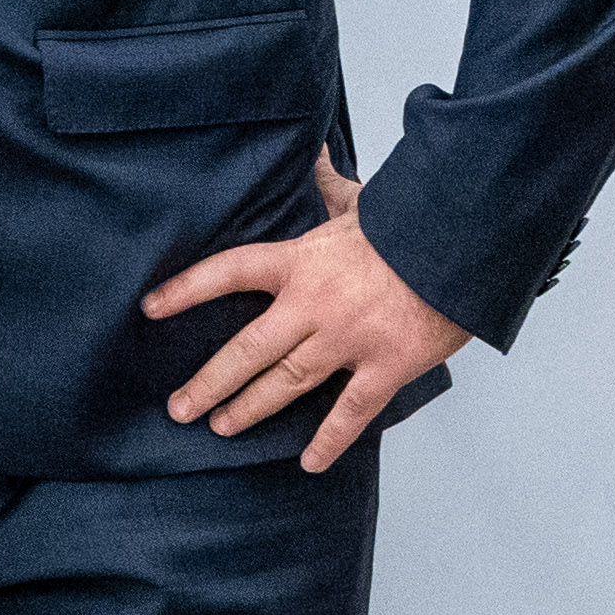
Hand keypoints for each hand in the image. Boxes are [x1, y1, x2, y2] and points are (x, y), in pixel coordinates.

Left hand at [142, 148, 468, 473]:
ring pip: (287, 383)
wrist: (463, 244)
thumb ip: (328, 186)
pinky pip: (351, 412)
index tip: (151, 308)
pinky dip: (329, 440)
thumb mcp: (360, 201)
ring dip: (250, 408)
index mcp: (300, 261)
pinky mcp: (387, 366)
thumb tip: (313, 151)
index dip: (186, 290)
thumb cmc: (409, 223)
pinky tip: (308, 462)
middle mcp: (314, 304)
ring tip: (221, 427)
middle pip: (248, 350)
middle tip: (179, 409)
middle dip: (209, 382)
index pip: (228, 272)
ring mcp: (348, 339)